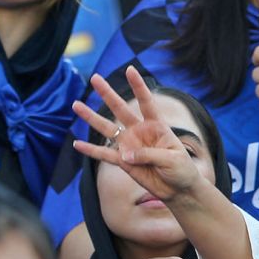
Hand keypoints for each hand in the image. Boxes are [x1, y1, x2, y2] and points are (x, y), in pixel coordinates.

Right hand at [72, 65, 208, 202]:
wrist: (178, 189)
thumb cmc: (182, 170)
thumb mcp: (172, 159)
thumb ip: (149, 154)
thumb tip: (125, 154)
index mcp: (156, 126)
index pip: (146, 102)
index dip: (138, 86)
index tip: (130, 70)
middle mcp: (139, 131)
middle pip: (120, 109)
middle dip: (107, 94)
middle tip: (94, 78)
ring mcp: (129, 145)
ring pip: (106, 128)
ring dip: (91, 117)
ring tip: (76, 105)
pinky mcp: (123, 161)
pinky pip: (104, 155)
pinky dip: (90, 150)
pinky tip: (77, 144)